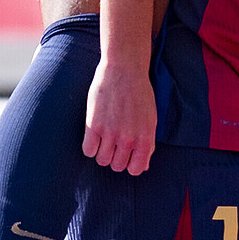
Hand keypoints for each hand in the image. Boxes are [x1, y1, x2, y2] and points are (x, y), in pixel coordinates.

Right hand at [84, 60, 158, 174]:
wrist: (125, 70)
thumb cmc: (139, 94)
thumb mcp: (150, 120)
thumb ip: (147, 145)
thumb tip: (143, 166)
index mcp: (145, 139)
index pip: (136, 169)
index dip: (130, 165)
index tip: (126, 155)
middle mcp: (128, 139)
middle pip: (117, 166)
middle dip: (115, 158)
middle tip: (114, 144)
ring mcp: (110, 133)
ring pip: (102, 160)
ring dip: (102, 152)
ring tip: (103, 138)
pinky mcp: (94, 125)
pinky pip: (88, 150)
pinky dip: (90, 146)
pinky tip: (94, 136)